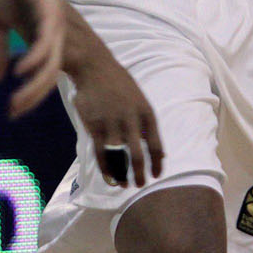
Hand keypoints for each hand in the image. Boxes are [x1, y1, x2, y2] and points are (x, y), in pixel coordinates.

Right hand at [0, 0, 65, 119]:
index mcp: (43, 36)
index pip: (42, 75)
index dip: (30, 96)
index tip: (12, 113)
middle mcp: (54, 33)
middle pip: (50, 75)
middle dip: (32, 98)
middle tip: (13, 114)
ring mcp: (54, 22)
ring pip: (51, 64)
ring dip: (33, 86)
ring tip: (16, 101)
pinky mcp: (49, 9)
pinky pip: (46, 41)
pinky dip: (34, 59)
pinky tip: (20, 73)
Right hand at [63, 8, 161, 186]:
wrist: (94, 67)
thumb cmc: (118, 83)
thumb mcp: (139, 99)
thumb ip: (146, 123)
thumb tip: (158, 150)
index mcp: (147, 112)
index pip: (156, 144)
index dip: (157, 163)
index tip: (157, 175)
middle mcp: (131, 120)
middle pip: (139, 154)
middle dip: (141, 173)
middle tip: (141, 185)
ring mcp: (112, 123)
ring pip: (119, 156)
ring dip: (122, 174)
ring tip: (124, 184)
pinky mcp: (94, 125)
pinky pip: (101, 153)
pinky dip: (106, 168)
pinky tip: (110, 177)